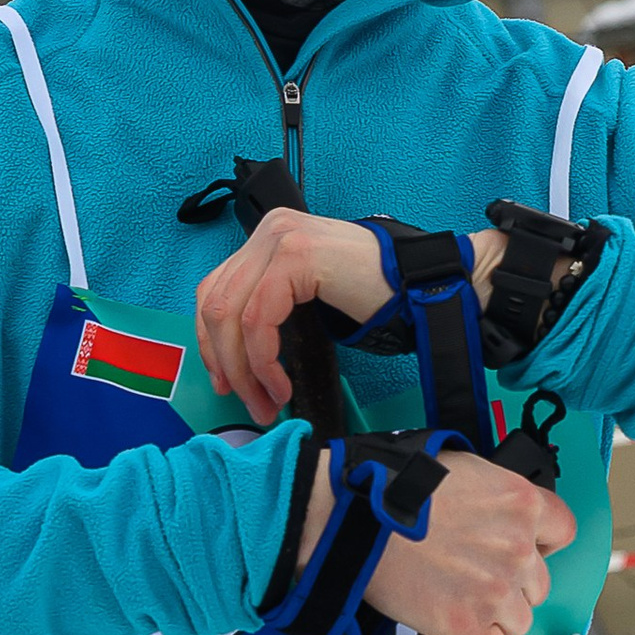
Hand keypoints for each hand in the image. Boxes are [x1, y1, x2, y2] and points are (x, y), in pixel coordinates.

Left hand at [195, 214, 508, 423]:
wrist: (423, 284)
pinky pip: (260, 319)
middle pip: (215, 304)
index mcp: (267, 237)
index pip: (214, 290)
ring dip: (245, 370)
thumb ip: (270, 309)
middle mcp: (268, 230)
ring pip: (230, 315)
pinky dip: (264, 361)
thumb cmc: (374, 295)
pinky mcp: (296, 256)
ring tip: (269, 402)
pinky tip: (282, 385)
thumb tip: (234, 360)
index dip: (210, 344)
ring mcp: (280, 238)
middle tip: (249, 404)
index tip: (226, 384)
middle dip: (226, 364)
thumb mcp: (308, 299)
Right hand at [346, 446, 574, 634]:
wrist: (354, 517)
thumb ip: (495, 492)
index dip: (540, 543)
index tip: (520, 548)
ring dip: (493, 617)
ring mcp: (496, 592)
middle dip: (510, 584)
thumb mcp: (462, 466)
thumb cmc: (394, 487)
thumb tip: (499, 508)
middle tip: (471, 575)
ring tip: (455, 599)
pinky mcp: (467, 627)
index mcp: (522, 504)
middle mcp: (519, 549)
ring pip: (518, 621)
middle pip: (538, 585)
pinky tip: (454, 627)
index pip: (562, 533)